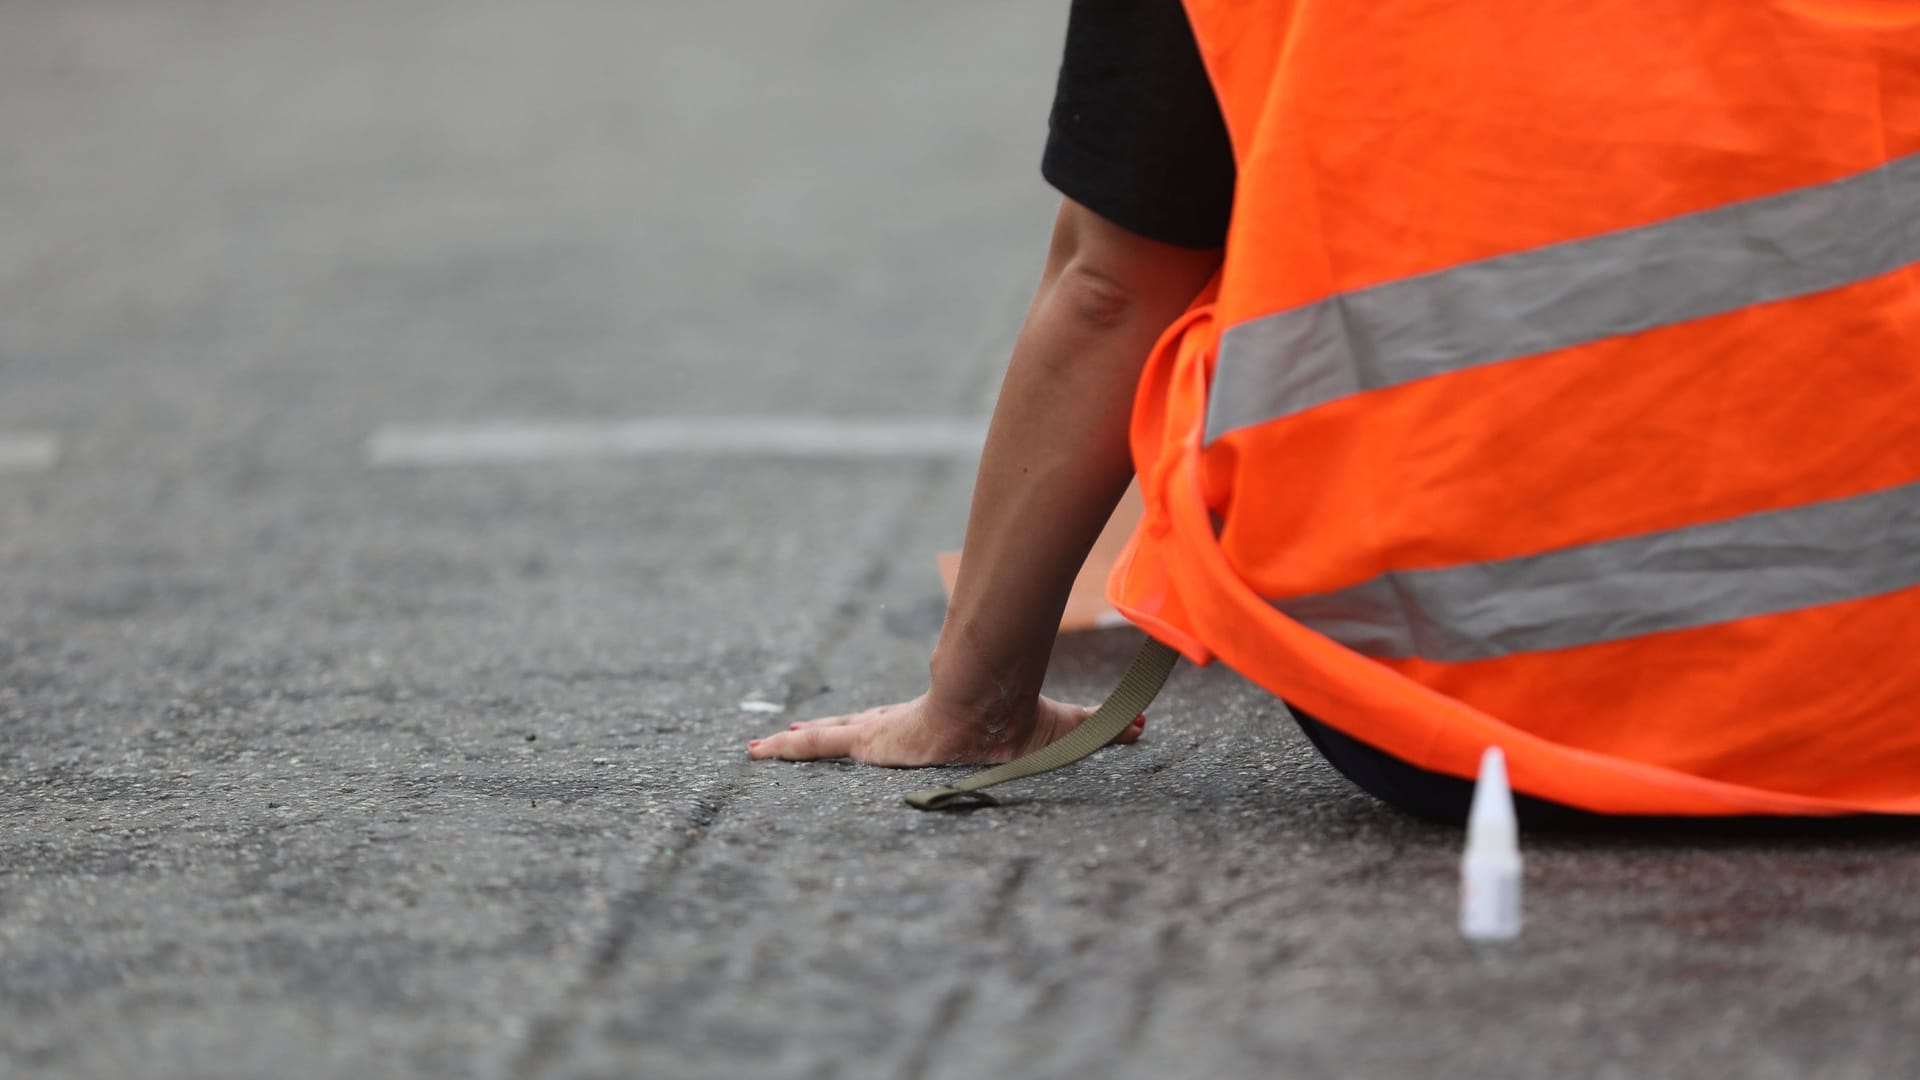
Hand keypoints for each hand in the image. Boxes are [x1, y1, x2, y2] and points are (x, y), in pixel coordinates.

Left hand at [747, 691, 1144, 765]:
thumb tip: (1148, 727)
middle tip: (788, 735)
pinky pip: (820, 744)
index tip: (862, 727)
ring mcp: (879, 731)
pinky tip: (755, 752)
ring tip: (755, 748)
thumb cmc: (1016, 718)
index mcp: (932, 724)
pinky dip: (788, 748)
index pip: (897, 724)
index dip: (877, 726)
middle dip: (824, 733)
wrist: (990, 704)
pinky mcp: (867, 737)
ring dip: (794, 742)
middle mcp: (898, 725)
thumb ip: (1094, 729)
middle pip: (852, 727)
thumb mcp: (1053, 732)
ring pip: (827, 735)